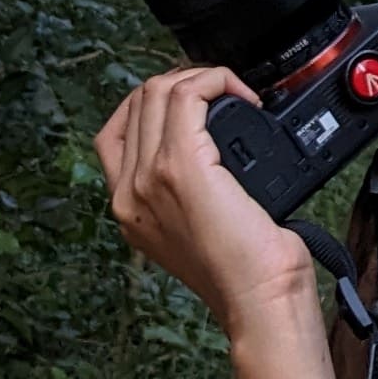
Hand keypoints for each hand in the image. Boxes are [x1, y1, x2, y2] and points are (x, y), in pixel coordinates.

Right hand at [95, 63, 315, 339]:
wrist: (261, 300)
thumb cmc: (247, 272)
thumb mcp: (203, 230)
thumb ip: (191, 195)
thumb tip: (219, 157)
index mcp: (129, 208)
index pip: (117, 130)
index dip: (154, 103)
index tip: (196, 101)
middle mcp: (129, 193)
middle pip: (135, 102)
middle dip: (181, 82)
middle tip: (224, 92)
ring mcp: (149, 179)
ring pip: (156, 91)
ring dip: (199, 78)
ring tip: (234, 93)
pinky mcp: (181, 168)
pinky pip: (186, 95)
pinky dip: (216, 80)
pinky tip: (244, 96)